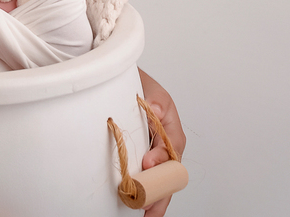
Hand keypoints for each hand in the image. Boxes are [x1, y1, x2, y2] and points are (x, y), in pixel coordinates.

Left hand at [138, 69, 186, 216]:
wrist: (116, 84)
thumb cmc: (136, 85)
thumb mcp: (149, 88)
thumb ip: (155, 99)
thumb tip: (155, 110)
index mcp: (170, 129)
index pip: (172, 148)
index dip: (162, 159)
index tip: (147, 163)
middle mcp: (162, 144)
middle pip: (168, 173)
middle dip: (161, 192)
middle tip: (148, 206)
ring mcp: (150, 152)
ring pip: (156, 180)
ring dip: (151, 196)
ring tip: (142, 211)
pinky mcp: (136, 158)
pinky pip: (142, 177)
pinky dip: (141, 191)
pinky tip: (133, 203)